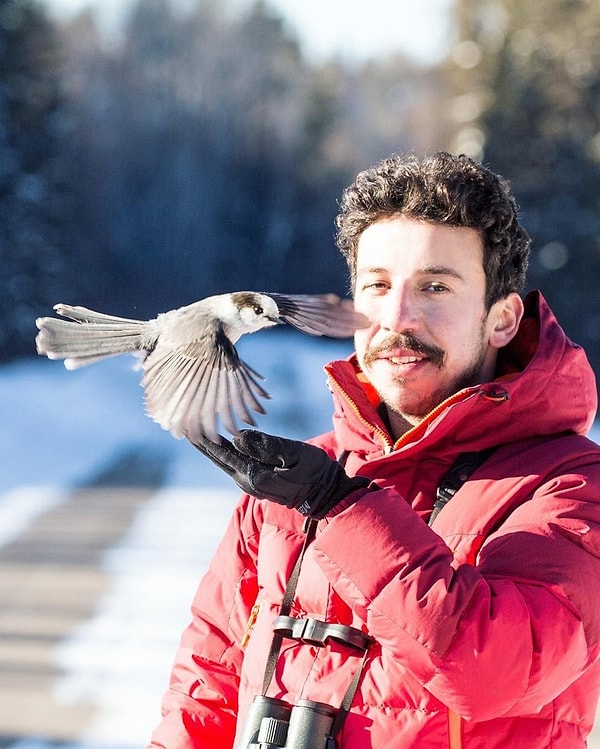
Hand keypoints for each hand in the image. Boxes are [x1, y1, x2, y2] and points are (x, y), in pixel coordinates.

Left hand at [191, 430, 372, 518]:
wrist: (326, 494)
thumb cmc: (314, 471)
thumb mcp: (293, 453)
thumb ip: (265, 445)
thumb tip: (237, 436)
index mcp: (253, 474)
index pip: (222, 451)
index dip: (203, 436)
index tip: (187, 424)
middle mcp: (246, 481)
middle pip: (217, 457)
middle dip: (200, 440)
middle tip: (182, 423)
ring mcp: (250, 484)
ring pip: (224, 460)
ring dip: (210, 445)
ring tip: (195, 428)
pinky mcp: (256, 482)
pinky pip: (234, 463)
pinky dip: (223, 451)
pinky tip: (218, 441)